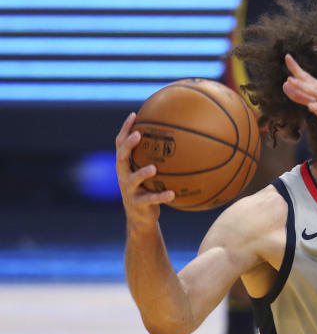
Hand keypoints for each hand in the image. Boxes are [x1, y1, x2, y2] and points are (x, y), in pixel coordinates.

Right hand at [115, 113, 174, 227]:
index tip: (134, 115)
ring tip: (154, 168)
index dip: (125, 129)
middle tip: (138, 135)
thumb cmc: (148, 190)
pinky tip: (172, 194)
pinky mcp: (138, 204)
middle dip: (128, 145)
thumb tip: (180, 139)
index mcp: (126, 166)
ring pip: (132, 179)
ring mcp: (129, 191)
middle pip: (121, 158)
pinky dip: (161, 197)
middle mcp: (124, 176)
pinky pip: (150, 199)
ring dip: (142, 173)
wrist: (141, 218)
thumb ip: (157, 158)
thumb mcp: (151, 174)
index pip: (120, 144)